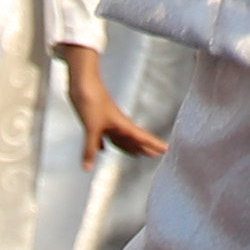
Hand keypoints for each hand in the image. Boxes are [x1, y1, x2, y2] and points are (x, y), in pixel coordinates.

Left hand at [63, 41, 166, 165]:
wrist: (82, 82)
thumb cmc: (91, 100)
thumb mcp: (91, 128)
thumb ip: (90, 149)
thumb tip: (88, 167)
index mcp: (122, 124)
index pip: (142, 137)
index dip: (154, 144)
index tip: (167, 149)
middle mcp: (118, 123)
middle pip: (133, 138)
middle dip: (143, 147)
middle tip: (154, 155)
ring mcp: (108, 121)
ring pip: (120, 137)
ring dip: (127, 146)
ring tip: (134, 154)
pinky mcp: (97, 119)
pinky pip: (104, 134)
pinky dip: (105, 142)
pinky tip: (102, 148)